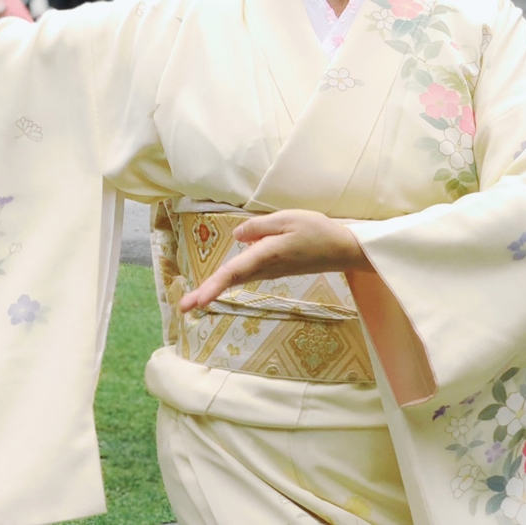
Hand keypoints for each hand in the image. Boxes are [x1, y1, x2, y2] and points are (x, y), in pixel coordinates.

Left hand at [175, 209, 371, 313]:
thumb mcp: (288, 219)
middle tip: (183, 306)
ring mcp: (269, 271)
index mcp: (265, 255)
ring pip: (236, 279)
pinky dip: (228, 280)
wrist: (343, 250)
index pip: (234, 271)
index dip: (213, 285)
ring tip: (193, 299)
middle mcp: (265, 267)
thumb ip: (259, 227)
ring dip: (214, 288)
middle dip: (206, 292)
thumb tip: (237, 235)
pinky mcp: (274, 269)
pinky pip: (246, 274)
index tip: (197, 301)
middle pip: (230, 280)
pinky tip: (217, 283)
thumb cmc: (317, 231)